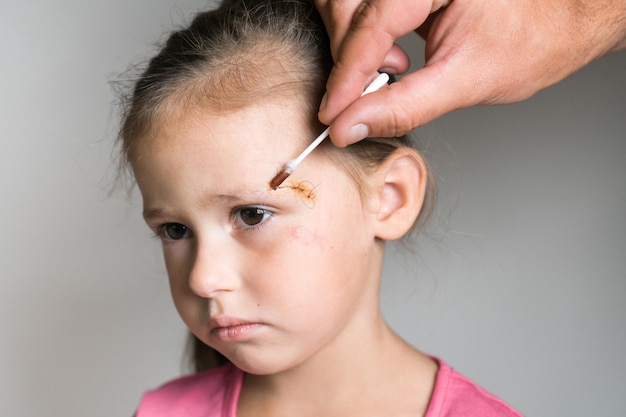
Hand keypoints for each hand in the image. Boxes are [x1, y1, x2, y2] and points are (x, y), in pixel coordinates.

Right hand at [316, 0, 625, 145]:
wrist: (559, 24)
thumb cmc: (531, 40)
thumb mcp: (466, 81)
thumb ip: (403, 107)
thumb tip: (352, 125)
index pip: (372, 22)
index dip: (347, 73)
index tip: (332, 113)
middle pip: (346, 5)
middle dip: (348, 56)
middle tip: (363, 97)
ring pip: (346, 4)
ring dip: (353, 46)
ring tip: (391, 71)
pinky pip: (361, 7)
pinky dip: (364, 39)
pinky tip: (393, 60)